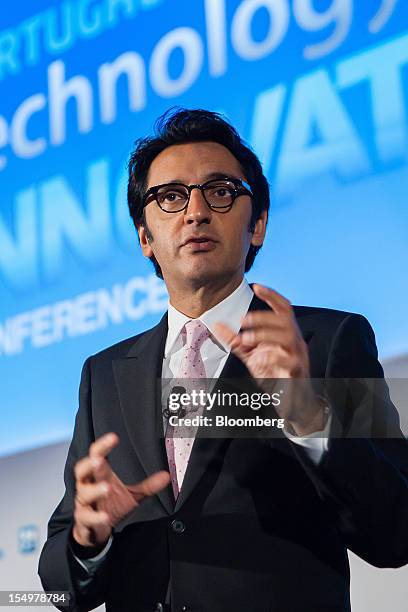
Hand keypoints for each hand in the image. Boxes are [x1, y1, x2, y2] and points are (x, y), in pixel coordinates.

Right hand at [72, 433, 169, 549]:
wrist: (96, 529)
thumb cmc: (111, 505)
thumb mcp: (132, 494)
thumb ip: (148, 485)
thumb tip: (167, 475)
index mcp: (100, 475)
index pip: (97, 455)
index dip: (103, 445)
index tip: (114, 438)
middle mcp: (88, 485)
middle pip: (81, 470)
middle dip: (89, 464)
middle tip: (99, 460)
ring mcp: (85, 503)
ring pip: (84, 494)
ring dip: (94, 490)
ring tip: (106, 488)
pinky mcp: (84, 520)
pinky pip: (87, 517)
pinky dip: (95, 517)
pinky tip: (105, 516)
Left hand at [214, 284, 326, 435]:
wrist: (292, 403)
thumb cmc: (275, 376)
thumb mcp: (252, 355)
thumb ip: (236, 340)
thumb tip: (217, 324)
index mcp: (286, 334)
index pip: (283, 308)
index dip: (271, 296)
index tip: (256, 286)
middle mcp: (295, 342)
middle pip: (286, 319)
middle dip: (264, 316)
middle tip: (243, 321)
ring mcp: (298, 356)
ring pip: (289, 336)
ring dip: (266, 333)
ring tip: (247, 339)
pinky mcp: (297, 373)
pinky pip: (290, 360)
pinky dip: (273, 356)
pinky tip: (259, 359)